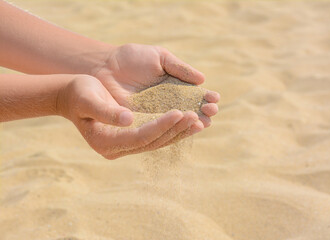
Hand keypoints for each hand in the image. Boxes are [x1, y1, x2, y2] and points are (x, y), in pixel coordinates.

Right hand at [57, 75, 201, 158]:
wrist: (73, 96)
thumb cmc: (78, 94)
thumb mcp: (88, 99)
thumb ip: (106, 111)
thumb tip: (128, 119)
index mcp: (105, 142)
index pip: (140, 137)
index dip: (161, 126)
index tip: (179, 112)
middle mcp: (117, 149)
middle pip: (152, 142)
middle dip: (175, 129)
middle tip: (196, 116)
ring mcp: (125, 145)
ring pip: (158, 142)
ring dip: (178, 132)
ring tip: (199, 121)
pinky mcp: (132, 137)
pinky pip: (157, 136)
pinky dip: (173, 129)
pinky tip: (188, 122)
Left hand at [94, 43, 219, 127]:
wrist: (106, 66)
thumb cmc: (133, 58)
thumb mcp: (160, 58)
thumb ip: (180, 68)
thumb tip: (203, 80)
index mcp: (175, 86)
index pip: (194, 95)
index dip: (205, 97)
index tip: (215, 98)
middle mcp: (168, 103)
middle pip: (190, 110)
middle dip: (202, 112)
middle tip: (211, 111)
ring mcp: (156, 114)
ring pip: (177, 122)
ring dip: (191, 122)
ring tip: (203, 122)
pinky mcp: (143, 122)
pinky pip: (160, 128)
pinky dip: (172, 129)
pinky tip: (184, 128)